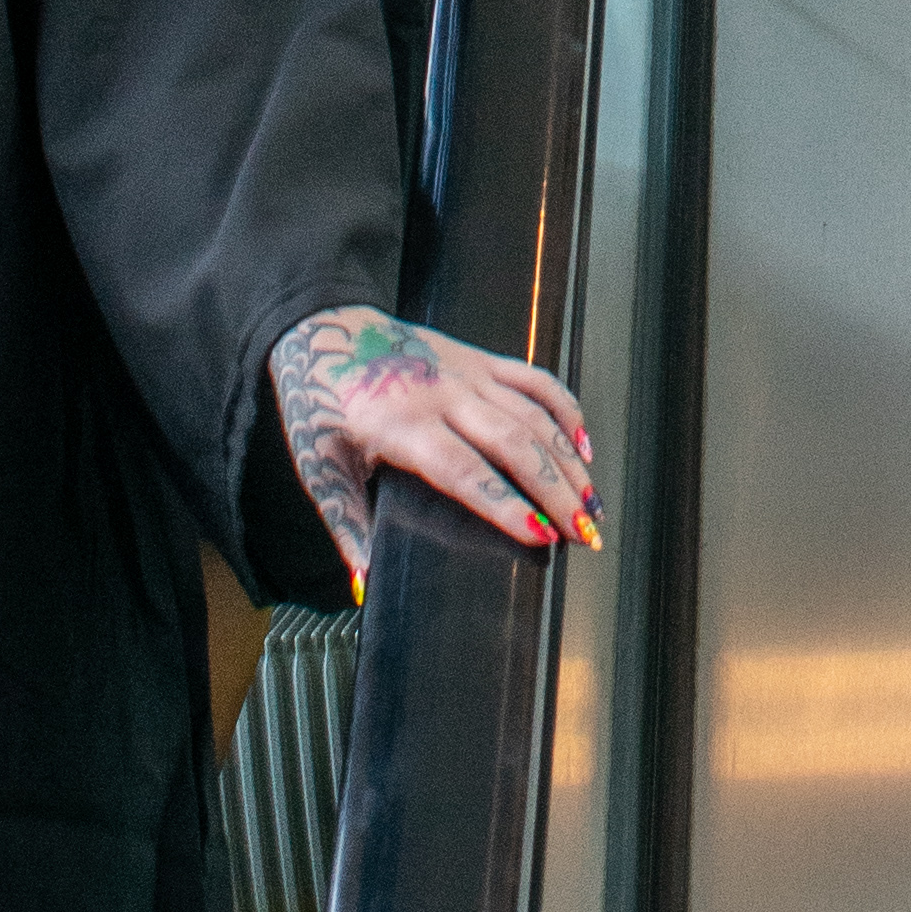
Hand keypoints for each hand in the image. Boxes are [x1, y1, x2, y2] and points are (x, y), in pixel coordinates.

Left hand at [271, 302, 597, 582]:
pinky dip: (564, 409)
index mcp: (402, 425)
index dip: (506, 504)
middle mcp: (443, 394)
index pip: (466, 471)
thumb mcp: (320, 468)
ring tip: (592, 504)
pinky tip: (583, 444)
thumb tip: (362, 582)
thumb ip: (346, 526)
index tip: (541, 534)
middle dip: (557, 492)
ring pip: (534, 415)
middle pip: (515, 445)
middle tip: (585, 533)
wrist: (323, 329)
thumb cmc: (318, 400)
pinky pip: (534, 379)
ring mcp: (467, 372)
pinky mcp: (479, 358)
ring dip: (568, 461)